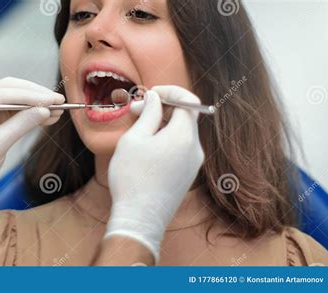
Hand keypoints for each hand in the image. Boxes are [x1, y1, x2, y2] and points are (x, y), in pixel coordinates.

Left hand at [0, 77, 63, 207]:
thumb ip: (20, 126)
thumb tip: (45, 111)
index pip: (3, 93)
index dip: (32, 96)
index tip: (54, 100)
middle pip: (10, 89)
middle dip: (36, 95)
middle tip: (60, 101)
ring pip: (14, 97)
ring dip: (36, 103)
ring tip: (58, 110)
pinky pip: (14, 109)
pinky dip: (31, 113)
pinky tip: (48, 117)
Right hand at [105, 86, 204, 262]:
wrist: (140, 219)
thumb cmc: (133, 178)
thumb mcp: (135, 139)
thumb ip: (148, 113)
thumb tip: (155, 99)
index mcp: (184, 136)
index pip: (188, 100)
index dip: (169, 92)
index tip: (149, 95)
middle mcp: (195, 149)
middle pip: (185, 116)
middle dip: (162, 108)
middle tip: (136, 111)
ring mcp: (193, 164)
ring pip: (181, 133)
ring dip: (162, 125)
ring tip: (138, 132)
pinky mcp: (187, 176)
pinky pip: (180, 149)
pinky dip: (165, 141)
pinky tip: (146, 149)